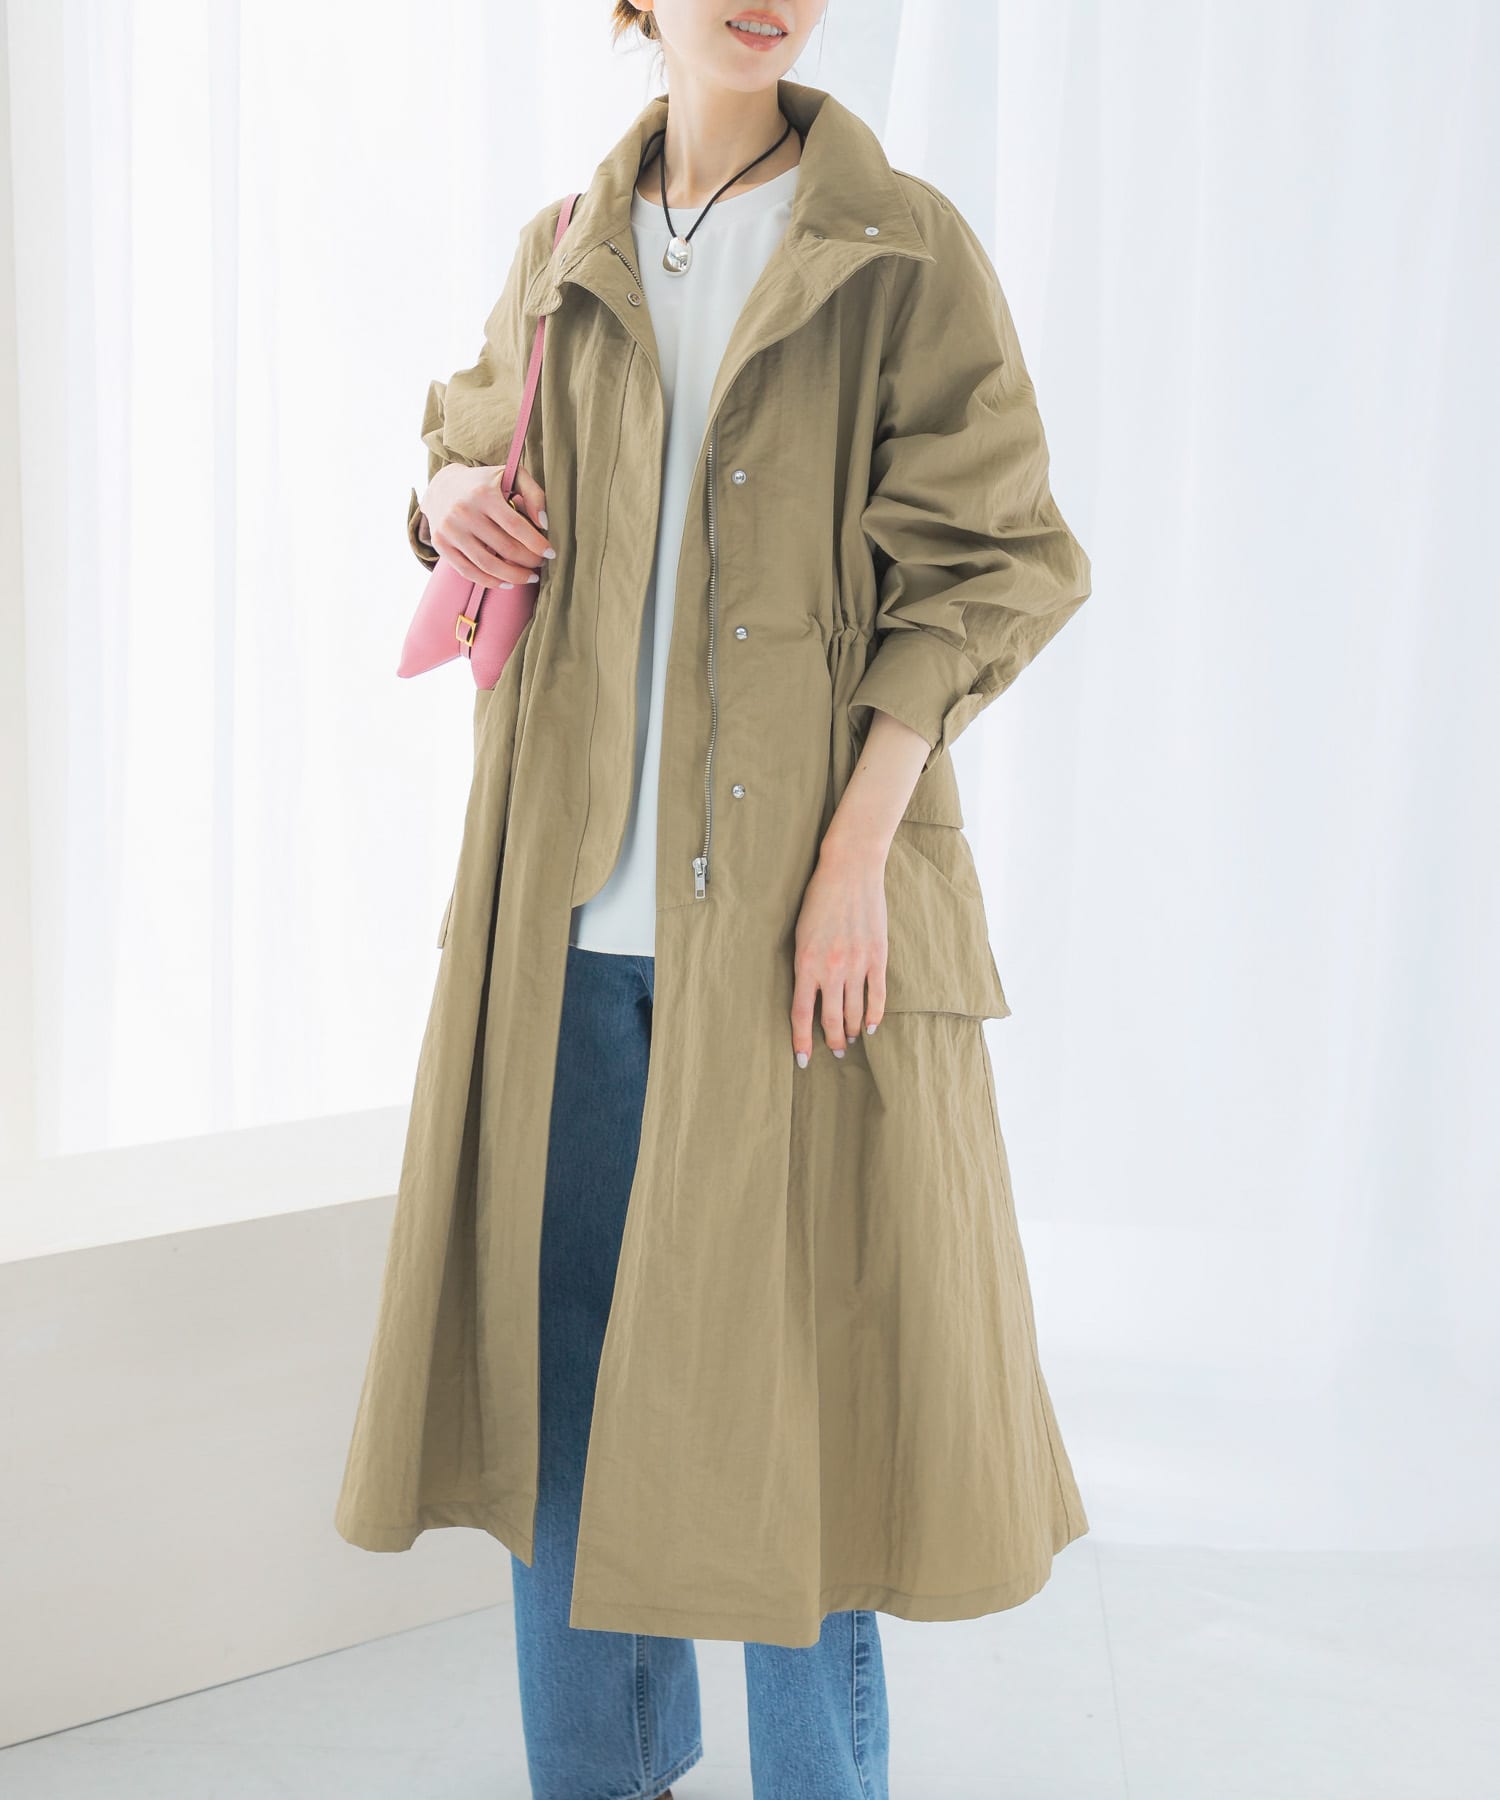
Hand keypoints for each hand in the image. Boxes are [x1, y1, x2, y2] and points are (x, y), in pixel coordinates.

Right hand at [421, 462, 552, 586]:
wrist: (443, 486)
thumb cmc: (485, 483)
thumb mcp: (511, 476)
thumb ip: (534, 494)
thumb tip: (543, 524)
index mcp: (483, 494)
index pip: (516, 526)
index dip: (537, 544)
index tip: (551, 553)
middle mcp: (464, 512)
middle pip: (505, 548)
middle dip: (529, 561)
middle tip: (540, 564)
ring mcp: (450, 530)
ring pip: (488, 565)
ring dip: (514, 576)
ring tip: (529, 577)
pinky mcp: (441, 545)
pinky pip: (468, 572)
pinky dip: (491, 582)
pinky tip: (507, 583)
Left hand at [789, 834, 888, 1066]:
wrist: (850, 870)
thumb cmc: (820, 898)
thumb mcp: (801, 933)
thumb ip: (805, 965)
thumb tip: (808, 994)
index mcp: (806, 962)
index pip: (801, 1014)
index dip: (802, 1041)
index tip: (803, 1059)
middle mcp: (831, 968)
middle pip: (830, 1019)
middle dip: (831, 1041)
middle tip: (834, 1053)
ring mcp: (856, 964)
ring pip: (853, 1011)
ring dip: (850, 1030)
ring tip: (849, 1041)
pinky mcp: (877, 957)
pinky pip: (876, 995)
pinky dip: (873, 1015)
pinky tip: (869, 1026)